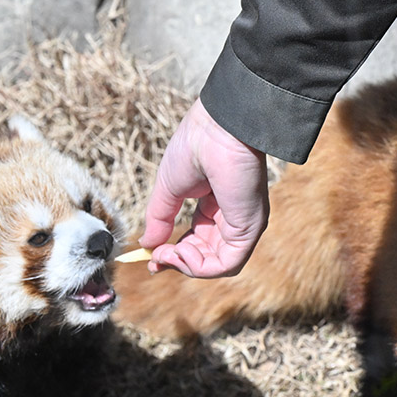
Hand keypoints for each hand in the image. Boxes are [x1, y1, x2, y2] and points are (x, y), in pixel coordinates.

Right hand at [141, 98, 269, 277]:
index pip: (198, 240)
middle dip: (177, 261)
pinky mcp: (249, 229)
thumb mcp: (168, 189)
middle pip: (206, 256)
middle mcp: (232, 218)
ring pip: (216, 265)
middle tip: (157, 258)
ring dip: (187, 265)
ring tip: (169, 253)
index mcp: (215, 205)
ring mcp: (242, 224)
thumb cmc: (194, 147)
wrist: (217, 129)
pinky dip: (201, 267)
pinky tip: (181, 251)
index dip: (174, 253)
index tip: (152, 259)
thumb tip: (147, 246)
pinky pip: (227, 264)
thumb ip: (159, 219)